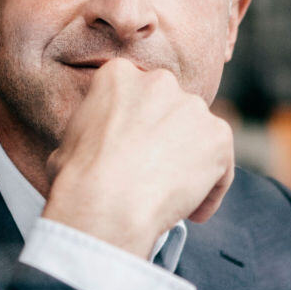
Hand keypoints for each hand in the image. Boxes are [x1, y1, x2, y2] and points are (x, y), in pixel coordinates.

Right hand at [42, 58, 234, 257]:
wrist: (107, 204)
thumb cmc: (78, 180)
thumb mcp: (68, 144)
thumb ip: (91, 135)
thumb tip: (90, 151)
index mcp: (118, 76)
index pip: (139, 97)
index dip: (139, 128)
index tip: (135, 154)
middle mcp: (159, 82)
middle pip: (172, 112)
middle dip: (169, 140)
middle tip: (156, 175)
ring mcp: (192, 107)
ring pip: (199, 138)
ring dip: (191, 165)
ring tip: (173, 200)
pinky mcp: (218, 135)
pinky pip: (221, 164)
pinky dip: (211, 190)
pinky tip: (192, 213)